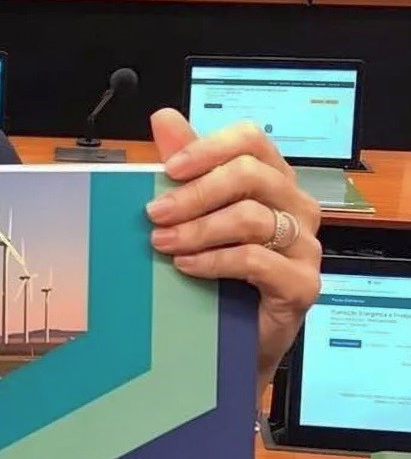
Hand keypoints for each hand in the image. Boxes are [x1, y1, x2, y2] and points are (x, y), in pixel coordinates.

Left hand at [146, 109, 321, 391]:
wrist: (231, 340)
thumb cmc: (216, 271)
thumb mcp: (193, 214)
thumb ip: (184, 167)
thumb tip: (163, 118)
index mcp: (271, 180)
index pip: (251, 140)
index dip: (208, 148)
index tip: (169, 168)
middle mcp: (294, 206)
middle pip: (250, 175)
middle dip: (195, 193)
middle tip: (154, 214)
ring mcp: (304, 246)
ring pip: (252, 218)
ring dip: (198, 229)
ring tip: (163, 244)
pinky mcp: (302, 284)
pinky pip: (257, 260)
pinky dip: (214, 260)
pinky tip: (187, 266)